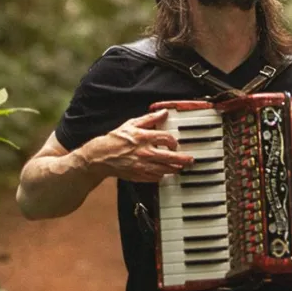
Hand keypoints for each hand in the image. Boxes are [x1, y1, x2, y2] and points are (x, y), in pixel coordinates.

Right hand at [78, 109, 193, 182]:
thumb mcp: (131, 124)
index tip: (175, 143)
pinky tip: (164, 172)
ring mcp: (142, 166)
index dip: (174, 141)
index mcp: (144, 138)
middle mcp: (145, 152)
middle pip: (170, 157)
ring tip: (180, 167)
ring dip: (175, 169)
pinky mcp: (139, 176)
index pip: (166, 138)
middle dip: (183, 159)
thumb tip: (163, 112)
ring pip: (165, 170)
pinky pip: (156, 178)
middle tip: (190, 160)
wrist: (101, 157)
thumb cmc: (115, 140)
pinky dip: (162, 175)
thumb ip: (149, 119)